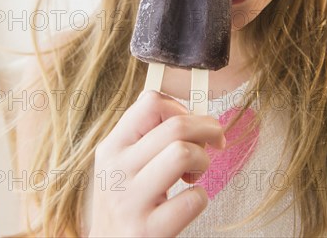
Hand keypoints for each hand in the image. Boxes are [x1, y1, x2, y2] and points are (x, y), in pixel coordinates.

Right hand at [88, 90, 225, 237]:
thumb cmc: (125, 201)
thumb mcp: (121, 162)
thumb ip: (144, 134)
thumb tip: (188, 111)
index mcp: (112, 146)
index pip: (150, 102)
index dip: (180, 108)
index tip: (190, 122)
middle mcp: (117, 170)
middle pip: (176, 126)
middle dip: (207, 129)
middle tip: (215, 141)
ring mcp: (130, 201)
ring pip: (183, 153)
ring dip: (203, 160)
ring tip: (196, 174)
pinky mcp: (147, 231)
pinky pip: (192, 200)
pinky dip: (200, 198)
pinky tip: (187, 202)